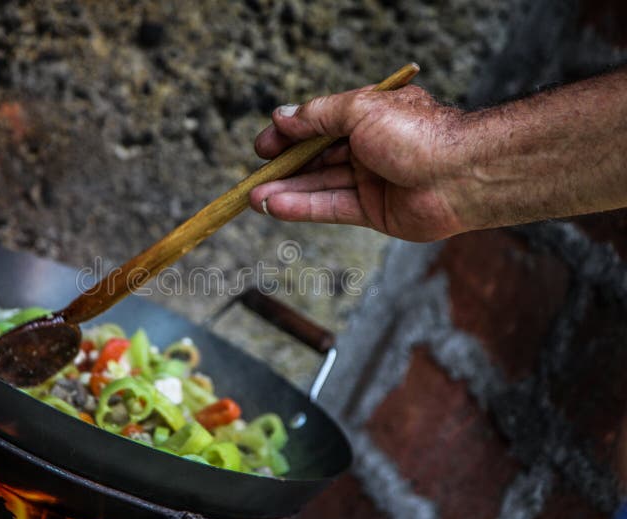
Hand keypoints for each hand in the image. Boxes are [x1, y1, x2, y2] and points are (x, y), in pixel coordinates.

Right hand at [250, 85, 470, 241]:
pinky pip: (332, 208)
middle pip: (316, 159)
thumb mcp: (359, 111)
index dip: (288, 136)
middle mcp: (368, 147)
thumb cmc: (416, 133)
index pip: (318, 125)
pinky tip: (276, 207)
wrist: (462, 175)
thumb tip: (281, 116)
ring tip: (254, 198)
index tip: (262, 147)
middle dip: (283, 168)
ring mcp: (371, 181)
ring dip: (287, 191)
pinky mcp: (375, 211)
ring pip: (320, 185)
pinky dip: (304, 207)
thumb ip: (317, 116)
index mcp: (368, 117)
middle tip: (252, 178)